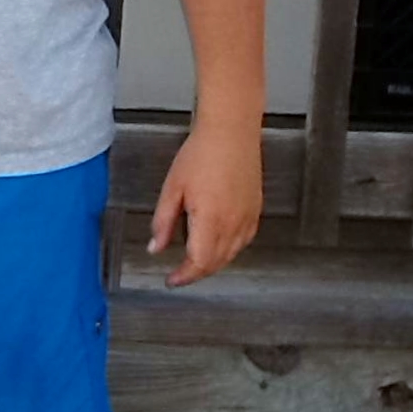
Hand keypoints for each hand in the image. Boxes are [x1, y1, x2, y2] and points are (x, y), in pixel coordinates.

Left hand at [148, 120, 262, 287]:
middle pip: (216, 263)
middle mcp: (233, 224)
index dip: (184, 276)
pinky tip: (219, 243)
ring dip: (213, 262)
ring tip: (195, 260)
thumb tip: (156, 248)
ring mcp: (248, 218)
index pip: (198, 263)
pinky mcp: (256, 210)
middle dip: (197, 272)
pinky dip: (230, 249)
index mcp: (211, 221)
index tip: (172, 280)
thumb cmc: (201, 154)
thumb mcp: (172, 189)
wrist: (230, 131)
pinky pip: (244, 240)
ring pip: (231, 254)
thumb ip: (163, 223)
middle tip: (180, 273)